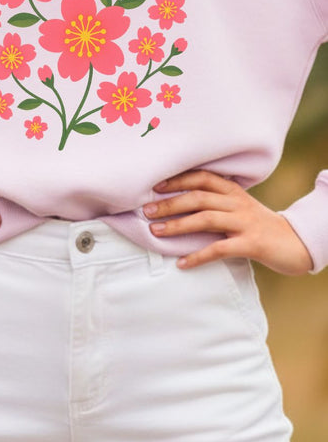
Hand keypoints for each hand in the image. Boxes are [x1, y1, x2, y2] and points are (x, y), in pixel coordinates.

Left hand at [143, 169, 313, 275]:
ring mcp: (244, 222)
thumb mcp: (238, 206)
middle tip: (147, 210)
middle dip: (170, 203)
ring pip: (205, 219)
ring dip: (177, 225)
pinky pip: (219, 249)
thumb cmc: (258, 225)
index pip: (202, 178)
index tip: (155, 186)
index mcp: (233, 191)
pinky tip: (182, 263)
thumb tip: (178, 202)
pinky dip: (198, 256)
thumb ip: (215, 201)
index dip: (178, 180)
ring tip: (156, 231)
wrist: (294, 243)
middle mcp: (237, 203)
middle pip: (198, 197)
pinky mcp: (251, 244)